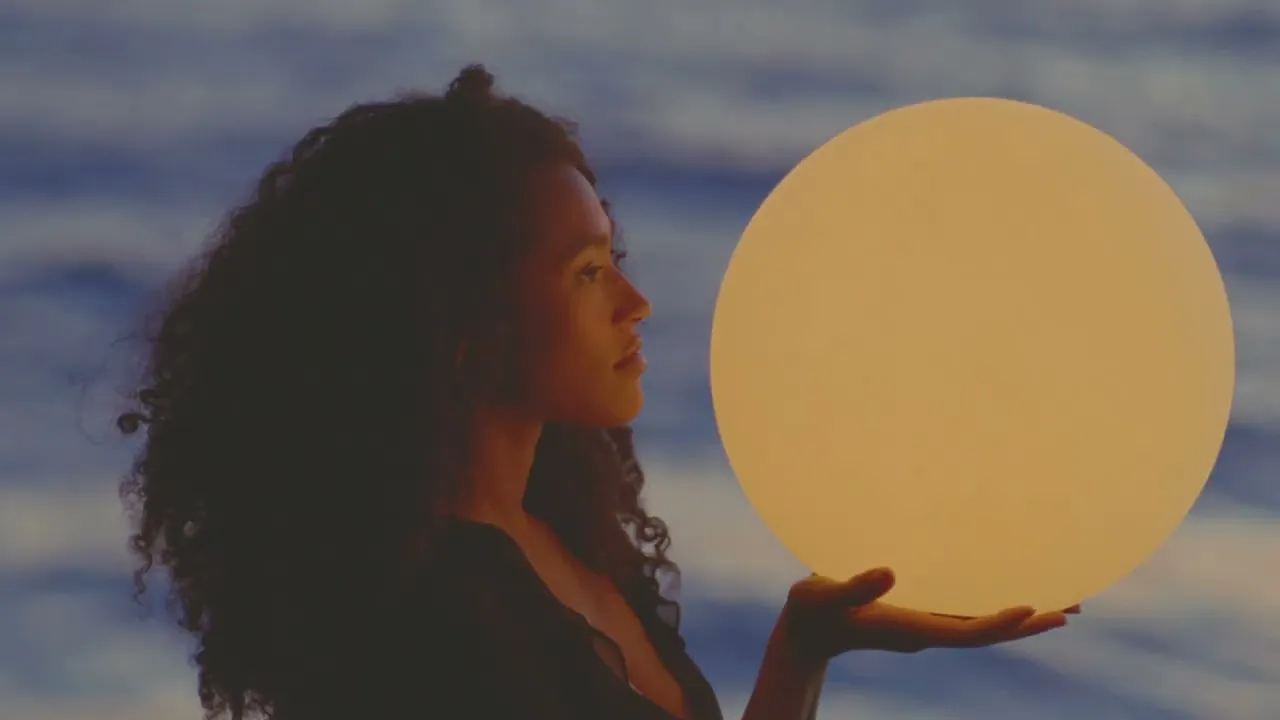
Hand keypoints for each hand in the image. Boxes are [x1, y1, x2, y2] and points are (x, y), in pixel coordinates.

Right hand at [781, 568, 1078, 659]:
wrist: (805, 633)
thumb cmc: (810, 612)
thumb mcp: (821, 595)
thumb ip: (853, 586)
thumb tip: (890, 572)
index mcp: (908, 628)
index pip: (964, 632)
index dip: (999, 623)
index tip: (1032, 608)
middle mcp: (925, 630)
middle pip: (988, 632)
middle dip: (1031, 621)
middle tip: (1076, 607)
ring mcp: (925, 624)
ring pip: (983, 622)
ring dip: (1023, 613)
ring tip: (1064, 600)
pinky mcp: (921, 614)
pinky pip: (968, 611)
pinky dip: (995, 601)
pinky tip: (1010, 584)